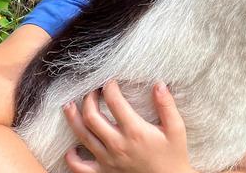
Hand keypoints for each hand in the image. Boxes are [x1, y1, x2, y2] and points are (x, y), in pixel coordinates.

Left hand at [63, 81, 195, 172]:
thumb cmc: (173, 156)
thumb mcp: (176, 129)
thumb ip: (167, 106)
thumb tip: (158, 84)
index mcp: (134, 131)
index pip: (114, 101)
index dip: (109, 87)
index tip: (110, 81)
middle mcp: (117, 144)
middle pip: (92, 116)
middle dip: (88, 98)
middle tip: (92, 90)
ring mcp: (107, 160)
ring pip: (82, 136)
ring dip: (73, 118)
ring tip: (69, 105)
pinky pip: (79, 167)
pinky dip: (71, 157)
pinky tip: (71, 148)